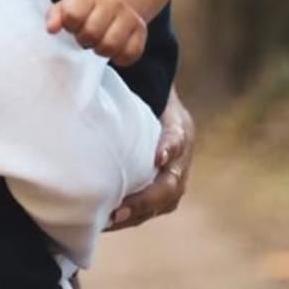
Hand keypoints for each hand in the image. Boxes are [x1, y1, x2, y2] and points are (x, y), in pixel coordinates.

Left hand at [46, 0, 147, 66]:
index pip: (73, 14)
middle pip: (92, 33)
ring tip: (98, 42)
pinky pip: (128, 55)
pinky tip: (114, 48)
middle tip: (85, 36)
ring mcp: (129, 17)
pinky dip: (118, 57)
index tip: (72, 25)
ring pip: (111, 46)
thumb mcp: (68, 5)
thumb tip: (52, 28)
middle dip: (84, 39)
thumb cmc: (87, 8)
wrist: (119, 0)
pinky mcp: (141, 32)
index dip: (70, 26)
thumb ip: (55, 15)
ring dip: (101, 50)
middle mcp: (112, 2)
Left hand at [106, 88, 193, 230]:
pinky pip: (152, 207)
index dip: (169, 147)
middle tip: (119, 208)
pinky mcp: (161, 185)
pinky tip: (107, 221)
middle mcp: (180, 154)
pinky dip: (132, 214)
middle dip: (146, 199)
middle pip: (171, 184)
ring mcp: (174, 173)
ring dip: (138, 212)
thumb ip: (136, 83)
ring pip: (163, 201)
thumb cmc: (143, 88)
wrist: (152, 96)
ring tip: (111, 219)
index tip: (158, 157)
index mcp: (179, 127)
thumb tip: (108, 67)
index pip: (178, 139)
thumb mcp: (144, 83)